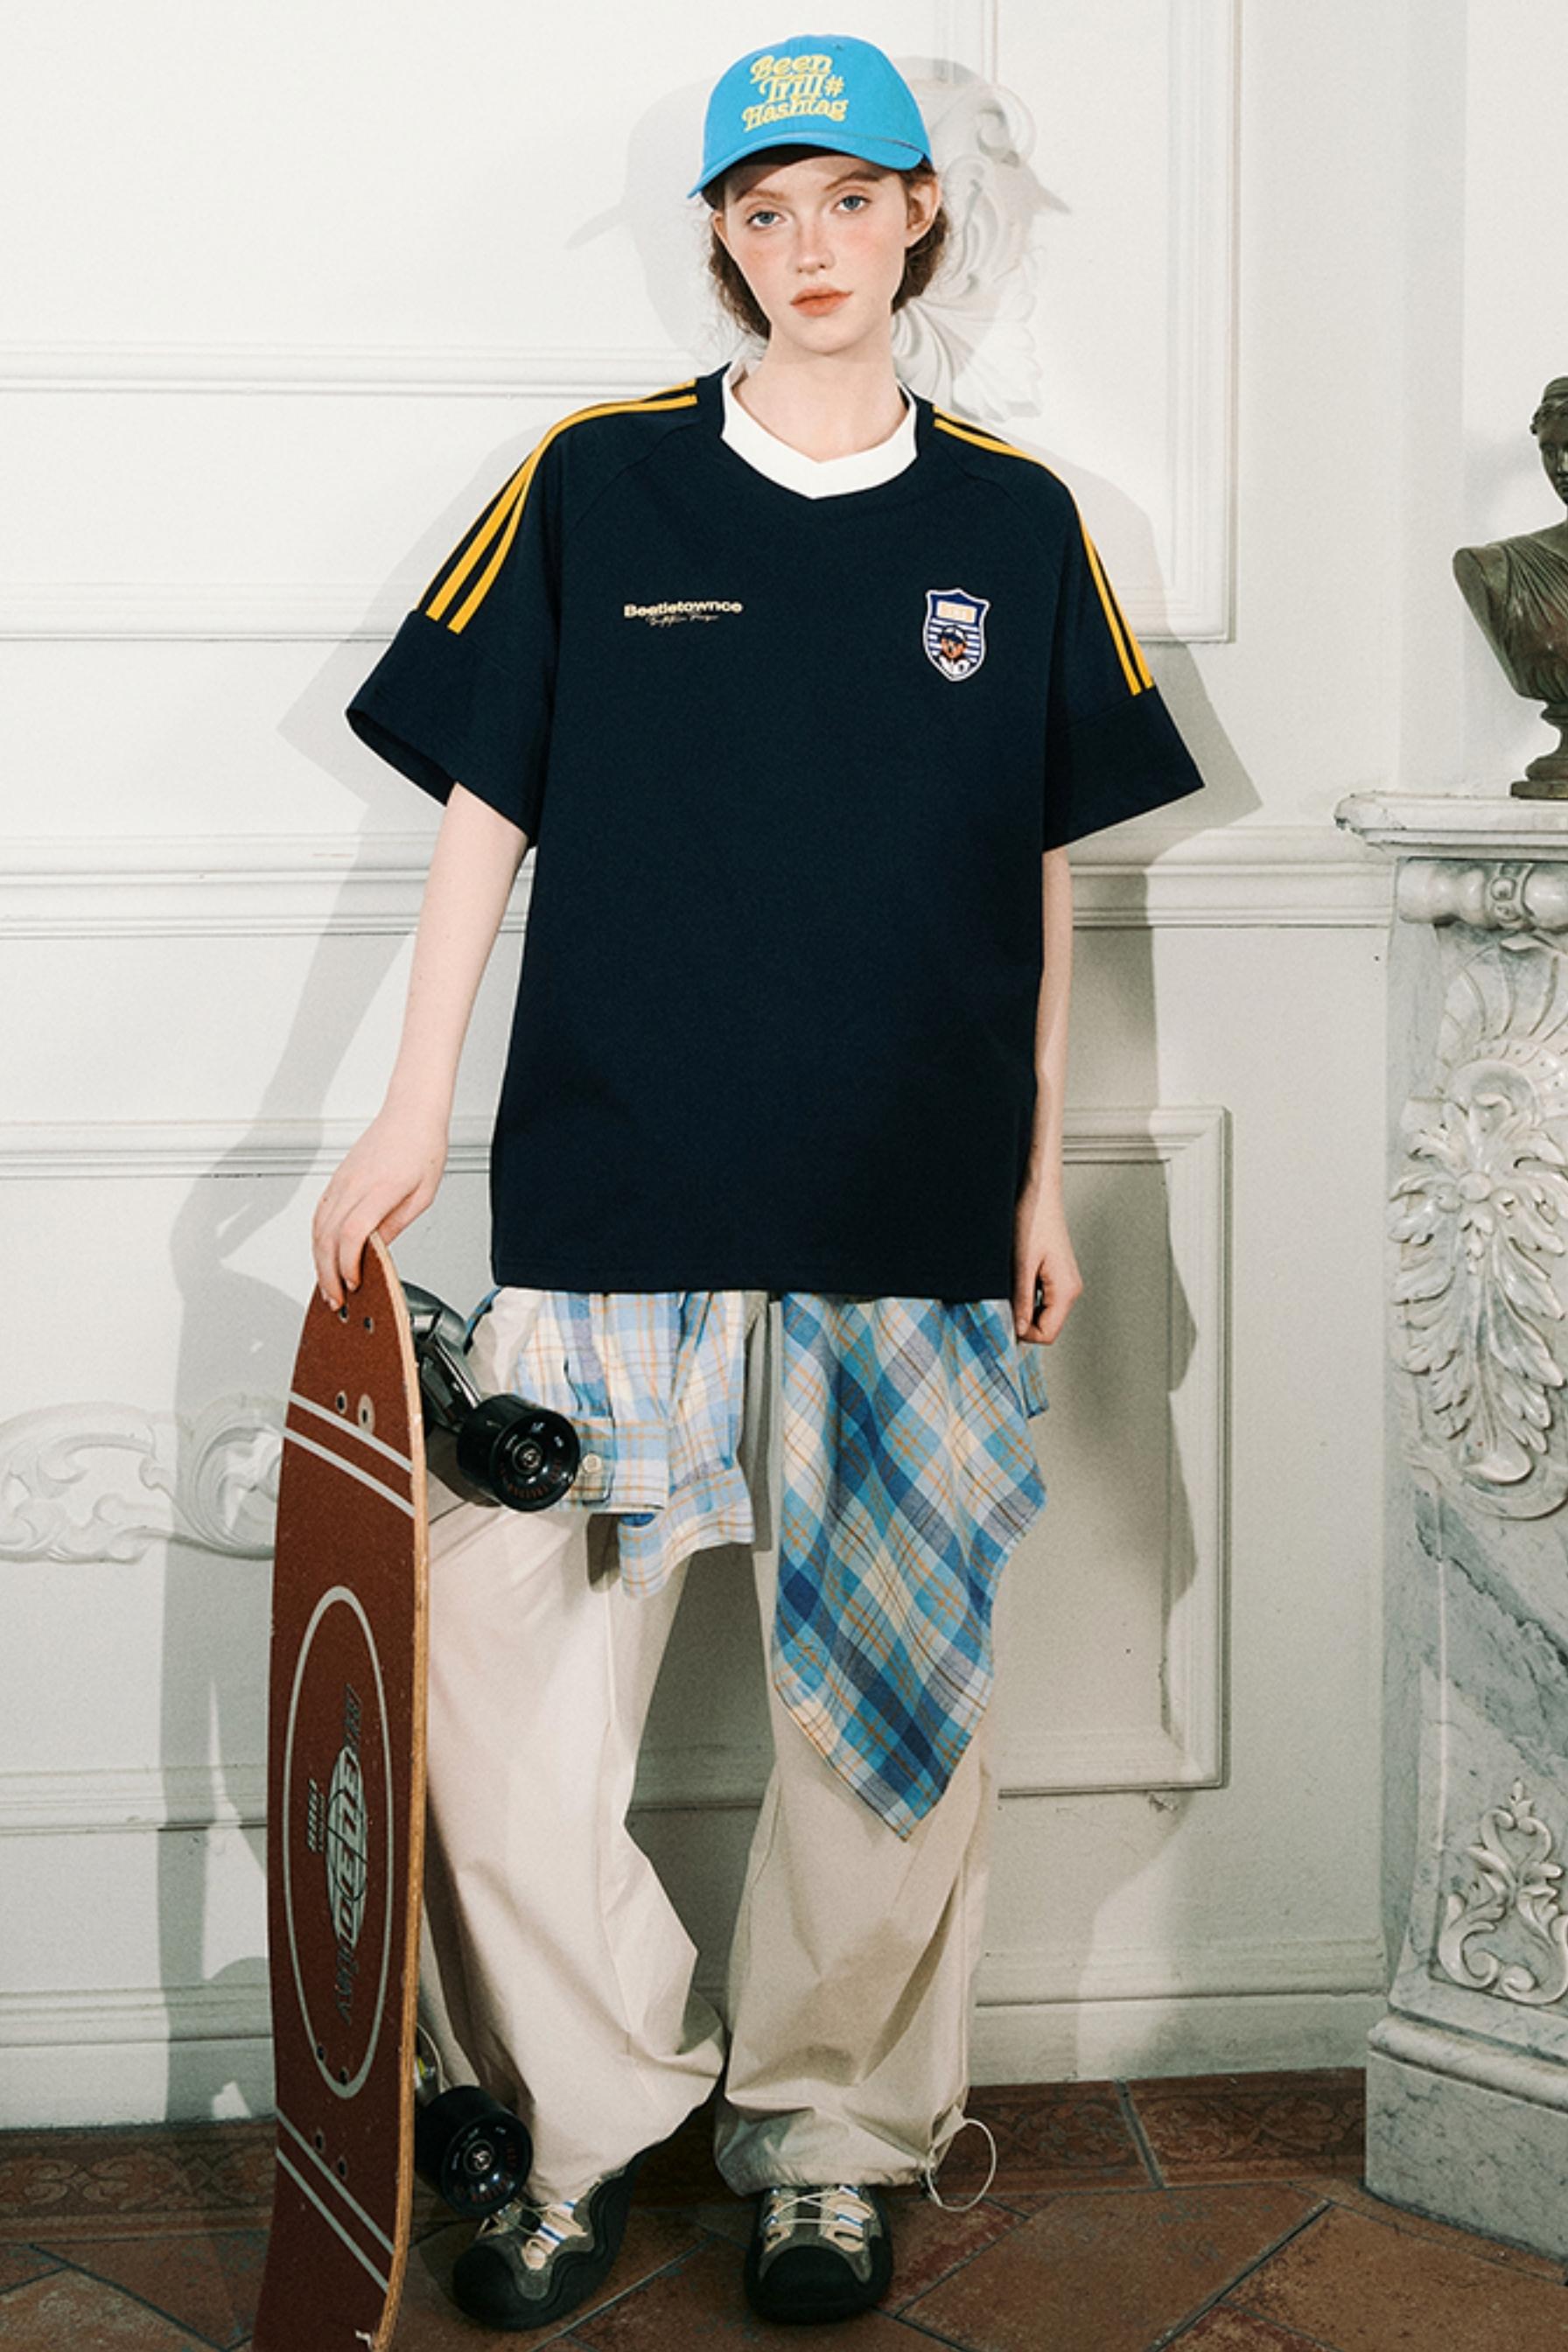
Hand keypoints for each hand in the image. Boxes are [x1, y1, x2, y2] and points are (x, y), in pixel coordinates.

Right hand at [311, 1106, 448, 1308]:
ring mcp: (341, 1182)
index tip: (355, 1284)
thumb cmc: (422, 1147)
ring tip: (329, 1285)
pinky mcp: (337, 1180)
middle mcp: (354, 1185)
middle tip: (336, 1298)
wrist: (410, 1113)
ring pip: (318, 1228)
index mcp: (380, 1190)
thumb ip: (396, 1225)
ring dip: (319, 1261)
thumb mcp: (423, 1195)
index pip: (352, 1235)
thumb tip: (377, 1253)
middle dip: (328, 1274)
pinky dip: (318, 1240)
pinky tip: (324, 1255)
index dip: (348, 1265)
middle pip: (327, 1237)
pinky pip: (319, 1214)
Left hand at [1012, 1179, 1082, 1344]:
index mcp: (1067, 1289)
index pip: (1047, 1334)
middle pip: (1046, 1326)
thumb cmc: (1033, 1219)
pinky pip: (1040, 1298)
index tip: (1002, 1321)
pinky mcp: (1055, 1274)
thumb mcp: (1021, 1264)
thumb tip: (1018, 1329)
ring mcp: (1064, 1281)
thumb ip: (1021, 1300)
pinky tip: (1014, 1280)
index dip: (1023, 1334)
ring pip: (1042, 1313)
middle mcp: (1070, 1288)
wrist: (1039, 1192)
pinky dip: (1025, 1296)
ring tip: (1007, 1287)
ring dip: (1022, 1308)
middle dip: (1022, 1321)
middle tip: (1000, 1305)